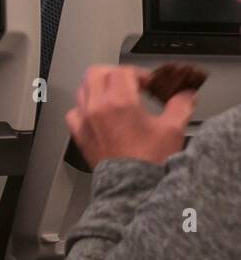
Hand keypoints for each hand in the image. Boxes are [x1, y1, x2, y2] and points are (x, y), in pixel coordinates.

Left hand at [65, 65, 195, 167]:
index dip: (139, 74)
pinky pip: (74, 111)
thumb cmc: (149, 161)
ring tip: (116, 95)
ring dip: (99, 87)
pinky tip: (98, 113)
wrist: (132, 188)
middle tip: (131, 83)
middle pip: (96, 73)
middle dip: (115, 74)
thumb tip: (185, 95)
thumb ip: (180, 105)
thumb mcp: (172, 129)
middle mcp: (96, 108)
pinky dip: (85, 107)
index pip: (123, 72)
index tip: (150, 84)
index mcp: (118, 102)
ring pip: (83, 89)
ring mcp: (84, 120)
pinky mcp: (79, 134)